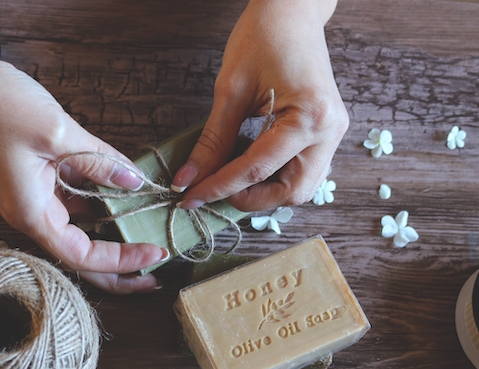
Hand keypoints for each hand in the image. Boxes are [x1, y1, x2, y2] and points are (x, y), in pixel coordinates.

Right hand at [0, 1, 167, 293]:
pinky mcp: (33, 181)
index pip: (82, 257)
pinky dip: (98, 204)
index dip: (121, 261)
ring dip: (111, 233)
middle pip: (79, 255)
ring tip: (148, 232)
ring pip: (77, 229)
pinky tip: (124, 198)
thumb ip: (99, 161)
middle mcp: (29, 214)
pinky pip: (70, 203)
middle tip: (155, 271)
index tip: (156, 253)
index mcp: (30, 213)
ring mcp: (30, 198)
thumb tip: (136, 180)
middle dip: (118, 267)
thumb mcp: (57, 132)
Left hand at [172, 0, 348, 211]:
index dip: (218, 187)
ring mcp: (332, 134)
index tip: (189, 197)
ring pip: (300, 188)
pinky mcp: (325, 133)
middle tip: (213, 189)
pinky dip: (274, 178)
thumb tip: (187, 179)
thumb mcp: (230, 90)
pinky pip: (302, 172)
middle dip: (250, 199)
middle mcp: (329, 131)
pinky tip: (248, 166)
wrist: (291, 10)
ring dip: (263, 192)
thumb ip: (211, 141)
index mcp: (310, 117)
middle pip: (291, 192)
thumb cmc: (263, 37)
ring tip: (229, 177)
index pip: (257, 169)